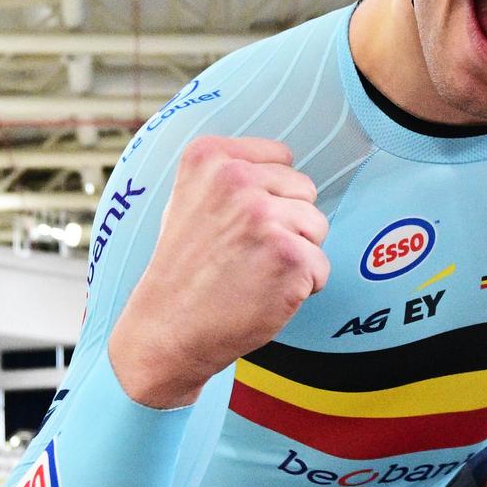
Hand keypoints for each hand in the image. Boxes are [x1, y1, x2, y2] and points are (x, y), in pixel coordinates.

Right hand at [110, 137, 329, 407]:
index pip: (282, 159)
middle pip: (305, 191)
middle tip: (244, 253)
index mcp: (209, 156)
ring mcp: (263, 217)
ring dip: (297, 254)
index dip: (270, 196)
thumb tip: (284, 164)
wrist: (166, 329)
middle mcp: (236, 179)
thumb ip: (233, 174)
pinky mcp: (289, 256)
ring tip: (253, 271)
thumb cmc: (183, 270)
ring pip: (318, 226)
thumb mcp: (190, 198)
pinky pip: (321, 265)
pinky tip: (264, 292)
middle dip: (287, 223)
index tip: (236, 223)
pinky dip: (302, 286)